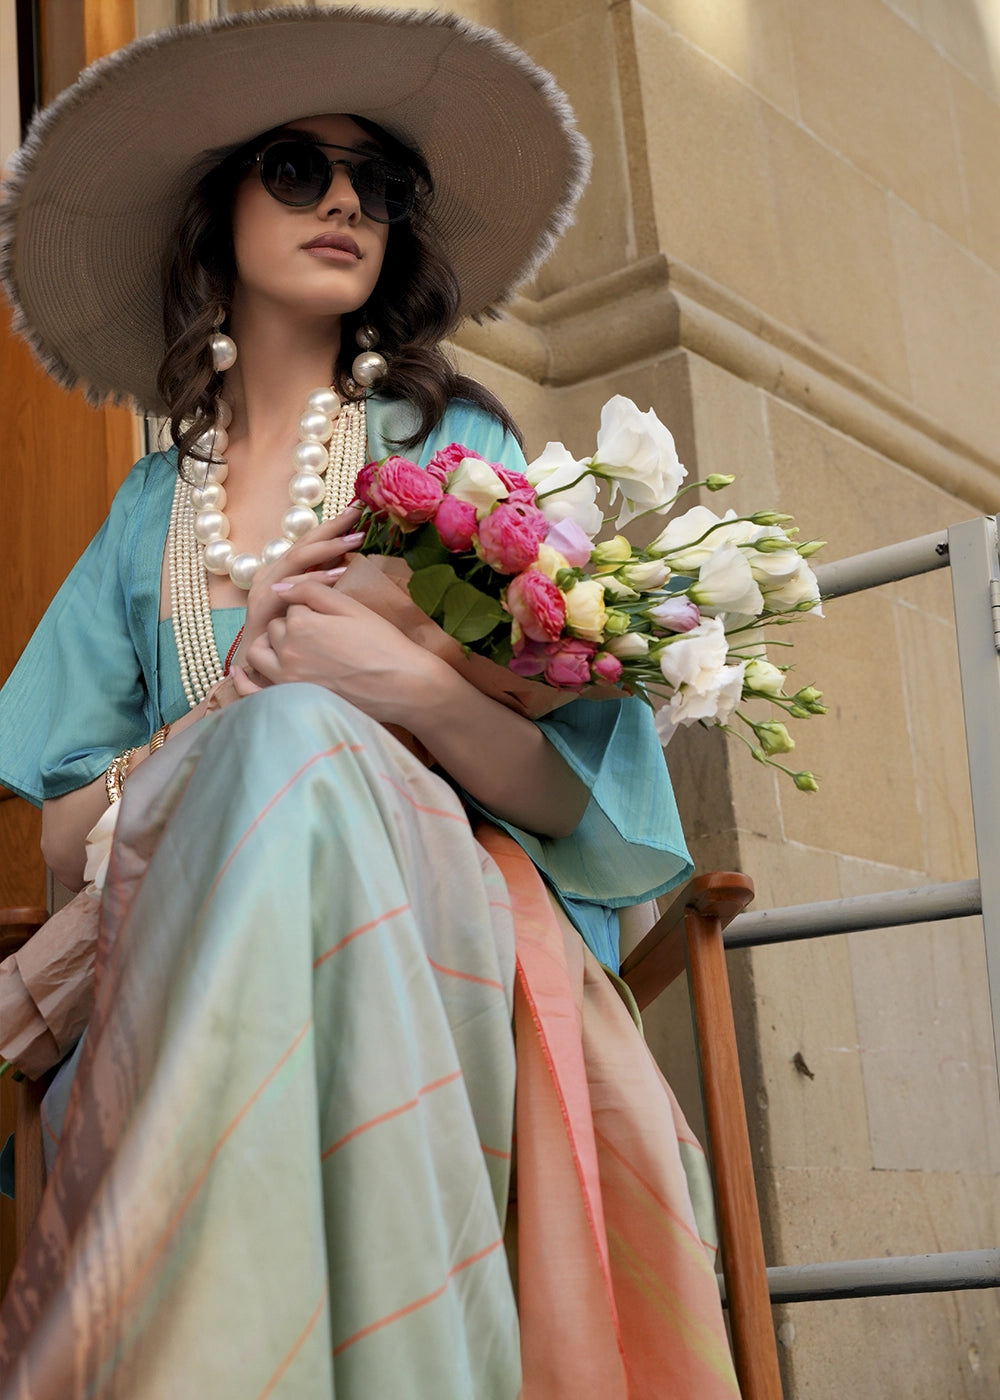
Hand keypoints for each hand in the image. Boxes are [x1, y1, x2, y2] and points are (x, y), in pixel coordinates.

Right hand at [232, 507, 365, 667]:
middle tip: (358, 512)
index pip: (309, 542)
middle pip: (303, 543)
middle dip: (331, 527)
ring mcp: (265, 588)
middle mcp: (271, 574)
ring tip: (354, 539)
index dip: (332, 526)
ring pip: (297, 559)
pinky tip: (337, 573)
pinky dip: (315, 578)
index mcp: (281, 571)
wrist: (257, 668)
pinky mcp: (262, 607)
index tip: (357, 511)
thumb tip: (347, 562)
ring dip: (327, 548)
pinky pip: (291, 587)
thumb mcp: (309, 605)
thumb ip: (321, 583)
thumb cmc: (289, 639)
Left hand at [239, 579, 442, 723]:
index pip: (291, 607)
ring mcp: (287, 679)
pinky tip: (240, 673)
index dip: (310, 609)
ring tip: (291, 647)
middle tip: (321, 634)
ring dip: (270, 646)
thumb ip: (311, 591)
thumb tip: (280, 586)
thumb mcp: (350, 607)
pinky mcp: (291, 700)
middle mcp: (287, 651)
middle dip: (291, 627)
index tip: (330, 617)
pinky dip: (244, 681)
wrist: (402, 685)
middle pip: (275, 629)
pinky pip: (253, 691)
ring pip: (260, 654)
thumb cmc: (382, 644)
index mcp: (301, 623)